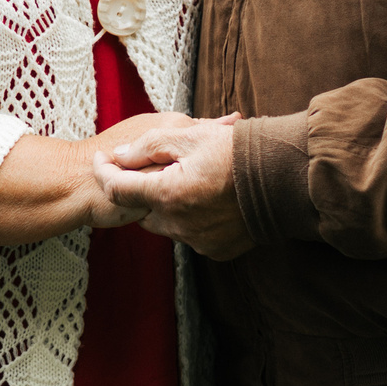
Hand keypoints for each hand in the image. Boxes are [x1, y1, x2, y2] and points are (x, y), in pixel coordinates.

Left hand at [94, 117, 252, 259]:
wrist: (285, 178)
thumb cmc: (237, 151)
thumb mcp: (189, 135)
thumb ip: (147, 146)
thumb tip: (118, 156)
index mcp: (168, 193)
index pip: (117, 189)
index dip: (104, 171)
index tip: (101, 158)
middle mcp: (179, 224)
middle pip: (141, 210)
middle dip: (141, 190)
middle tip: (156, 167)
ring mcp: (198, 241)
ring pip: (165, 224)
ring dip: (167, 205)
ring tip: (187, 180)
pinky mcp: (216, 250)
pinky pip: (190, 236)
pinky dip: (190, 220)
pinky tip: (206, 200)